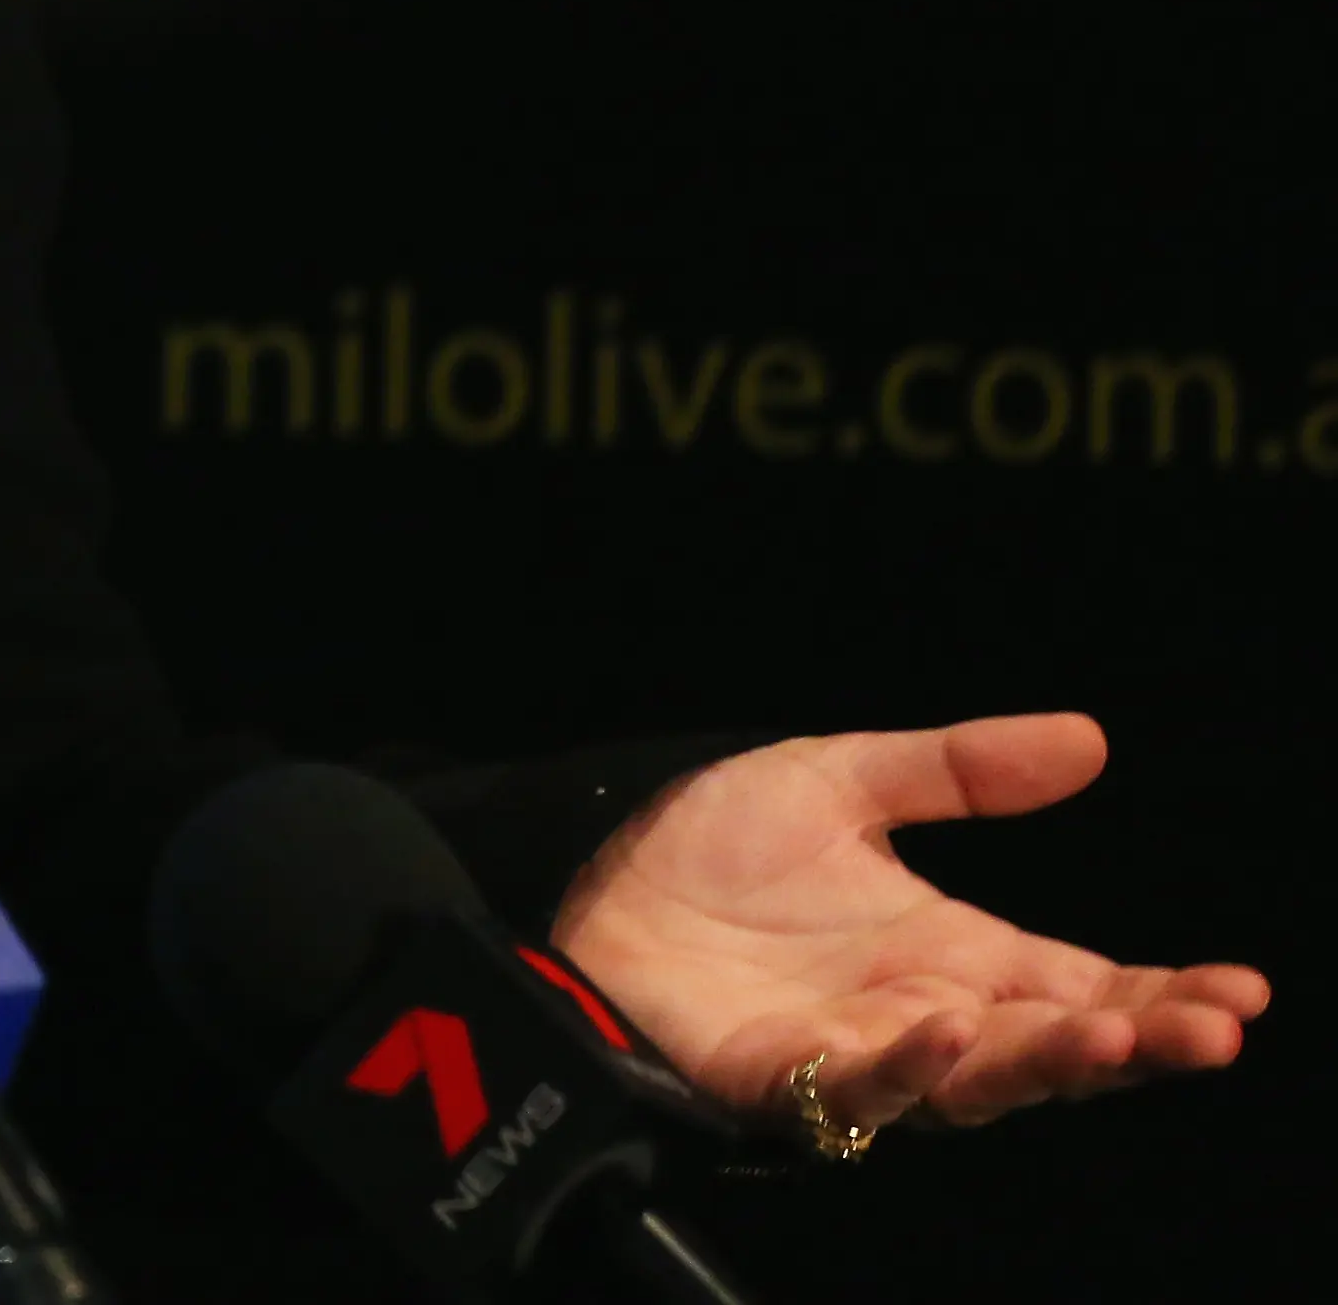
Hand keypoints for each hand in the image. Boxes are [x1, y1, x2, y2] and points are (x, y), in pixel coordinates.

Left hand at [553, 713, 1267, 1138]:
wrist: (585, 873)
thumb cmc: (706, 844)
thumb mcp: (842, 780)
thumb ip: (959, 769)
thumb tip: (1090, 738)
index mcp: (958, 954)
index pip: (1086, 986)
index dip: (1164, 993)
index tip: (1240, 990)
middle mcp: (927, 1016)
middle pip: (1055, 1049)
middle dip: (1138, 1044)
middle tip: (1210, 1031)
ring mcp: (860, 1056)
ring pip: (976, 1083)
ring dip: (1045, 1063)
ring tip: (1111, 1033)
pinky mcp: (783, 1080)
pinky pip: (860, 1089)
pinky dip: (908, 1065)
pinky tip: (946, 1029)